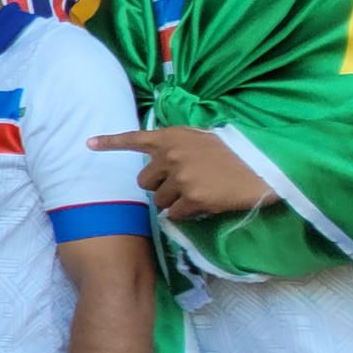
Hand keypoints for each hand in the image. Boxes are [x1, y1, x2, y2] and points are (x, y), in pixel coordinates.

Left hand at [89, 126, 274, 220]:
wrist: (264, 167)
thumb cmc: (235, 152)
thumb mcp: (201, 139)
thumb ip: (177, 146)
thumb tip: (159, 159)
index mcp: (172, 137)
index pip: (135, 139)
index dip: (110, 142)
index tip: (88, 143)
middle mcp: (171, 156)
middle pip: (144, 182)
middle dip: (158, 186)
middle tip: (182, 184)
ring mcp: (181, 178)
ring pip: (160, 200)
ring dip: (174, 201)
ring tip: (199, 191)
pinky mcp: (193, 199)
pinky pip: (175, 215)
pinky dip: (186, 214)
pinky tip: (204, 205)